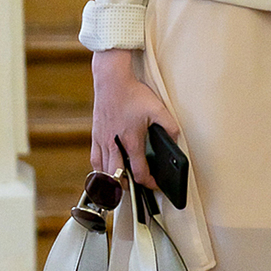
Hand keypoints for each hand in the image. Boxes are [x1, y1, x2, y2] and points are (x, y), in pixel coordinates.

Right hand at [90, 50, 179, 188]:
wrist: (111, 80)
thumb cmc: (133, 94)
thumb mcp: (158, 109)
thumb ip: (170, 126)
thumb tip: (176, 140)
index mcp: (130, 141)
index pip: (139, 172)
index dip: (148, 183)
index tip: (154, 185)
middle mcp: (113, 144)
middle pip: (117, 177)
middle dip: (129, 187)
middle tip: (138, 189)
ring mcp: (102, 141)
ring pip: (103, 171)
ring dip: (113, 180)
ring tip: (123, 184)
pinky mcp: (95, 135)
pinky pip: (94, 160)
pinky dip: (100, 170)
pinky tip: (106, 171)